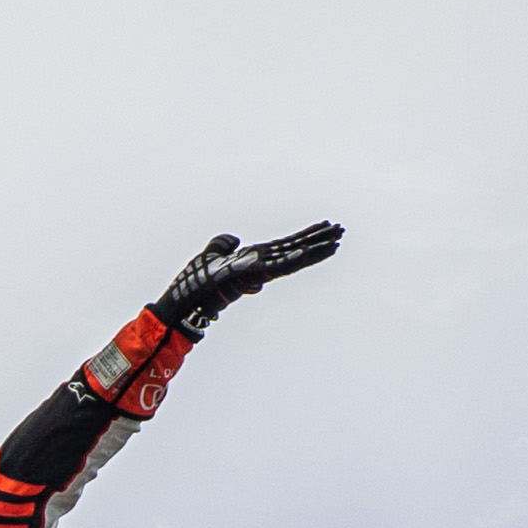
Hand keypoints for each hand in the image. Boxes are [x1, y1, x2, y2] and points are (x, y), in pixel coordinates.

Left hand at [152, 221, 345, 332]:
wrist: (187, 300)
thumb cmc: (197, 282)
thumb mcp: (211, 254)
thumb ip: (222, 244)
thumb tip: (233, 239)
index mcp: (254, 258)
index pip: (285, 245)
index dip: (305, 236)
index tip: (323, 227)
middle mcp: (261, 264)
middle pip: (295, 248)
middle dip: (317, 240)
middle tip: (340, 231)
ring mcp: (260, 271)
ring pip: (293, 258)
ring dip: (315, 250)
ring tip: (336, 241)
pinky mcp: (254, 275)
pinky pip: (278, 267)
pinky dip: (295, 260)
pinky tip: (310, 253)